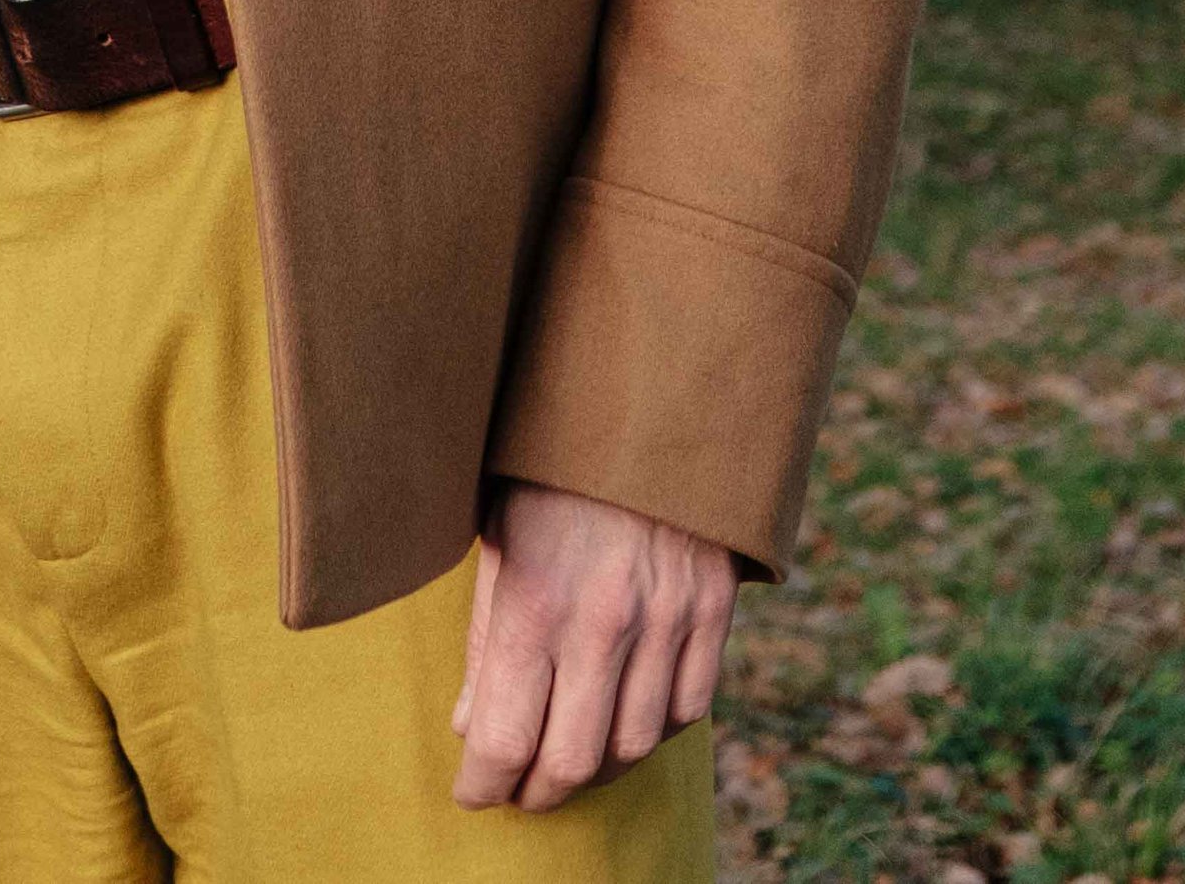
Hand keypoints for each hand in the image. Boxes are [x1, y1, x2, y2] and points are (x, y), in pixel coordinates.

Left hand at [452, 480, 735, 810]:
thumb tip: (471, 724)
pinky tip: (627, 712)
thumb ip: (485, 637)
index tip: (474, 790)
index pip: (503, 739)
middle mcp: (603, 621)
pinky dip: (656, 726)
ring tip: (570, 753)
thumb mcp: (498, 535)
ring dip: (597, 765)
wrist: (648, 392)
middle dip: (535, 792)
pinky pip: (689, 708)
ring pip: (635, 745)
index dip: (482, 783)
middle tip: (518, 789)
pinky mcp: (712, 610)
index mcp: (535, 600)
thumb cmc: (553, 463)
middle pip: (571, 762)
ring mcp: (667, 619)